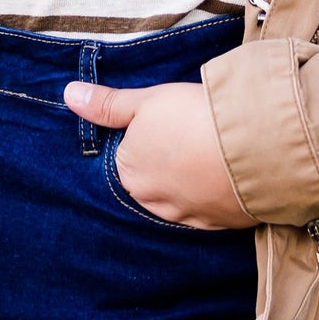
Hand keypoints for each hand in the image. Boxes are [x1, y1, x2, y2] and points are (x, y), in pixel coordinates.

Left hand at [63, 77, 255, 229]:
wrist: (249, 147)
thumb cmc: (194, 116)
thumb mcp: (148, 99)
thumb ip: (108, 103)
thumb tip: (69, 94)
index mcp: (129, 170)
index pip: (131, 152)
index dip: (153, 133)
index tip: (175, 120)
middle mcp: (148, 200)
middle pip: (152, 177)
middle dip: (168, 160)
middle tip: (194, 133)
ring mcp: (182, 216)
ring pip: (178, 195)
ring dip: (190, 179)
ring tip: (213, 152)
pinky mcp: (213, 225)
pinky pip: (205, 209)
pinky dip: (212, 194)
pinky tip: (225, 174)